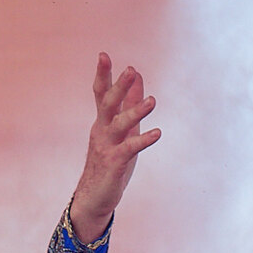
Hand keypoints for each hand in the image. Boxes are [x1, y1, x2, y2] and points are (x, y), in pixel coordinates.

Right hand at [69, 54, 159, 245]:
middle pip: (108, 104)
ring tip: (152, 102)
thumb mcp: (123, 130)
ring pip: (119, 125)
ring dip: (135, 112)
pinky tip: (157, 134)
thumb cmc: (110, 161)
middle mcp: (102, 131)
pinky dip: (143, 141)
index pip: (101, 94)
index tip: (104, 55)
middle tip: (129, 70)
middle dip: (118, 87)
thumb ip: (129, 103)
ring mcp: (107, 147)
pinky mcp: (114, 164)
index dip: (103, 75)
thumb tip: (138, 76)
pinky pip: (129, 150)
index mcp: (102, 122)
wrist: (95, 197)